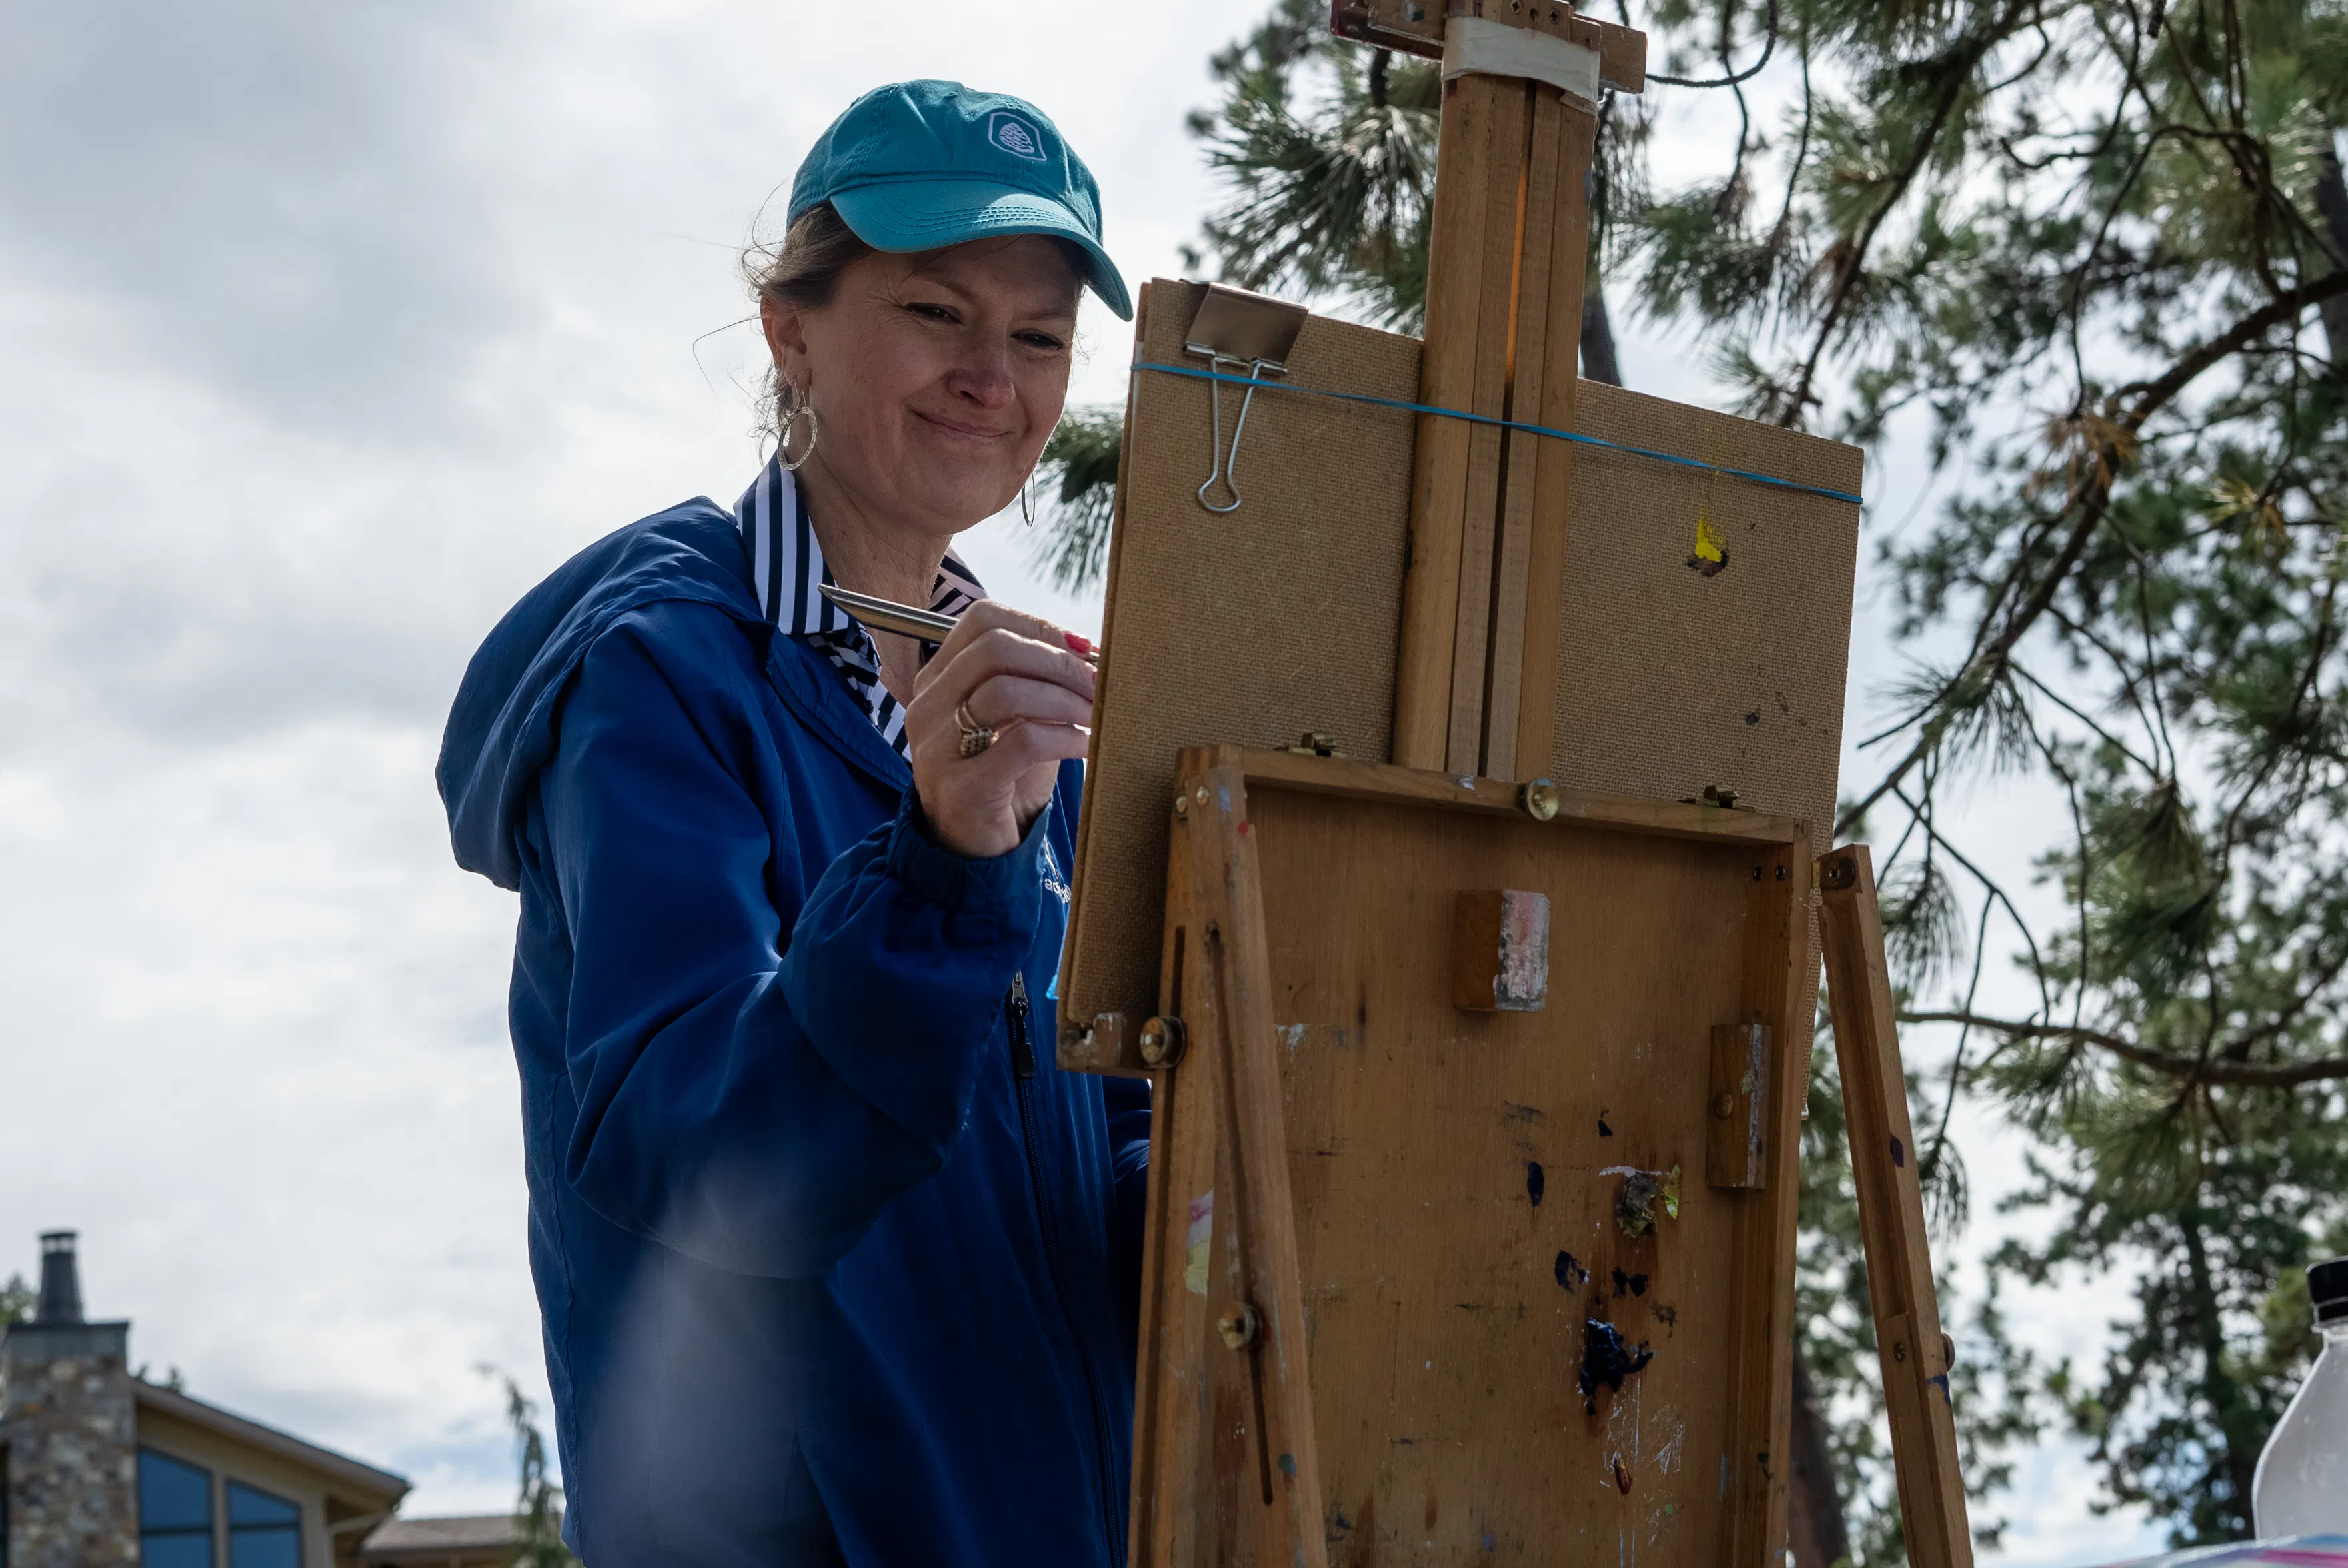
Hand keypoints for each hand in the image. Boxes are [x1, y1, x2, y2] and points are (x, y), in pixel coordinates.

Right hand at [904, 601, 1095, 858]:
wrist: (977, 850)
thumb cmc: (1004, 777)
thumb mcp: (1017, 718)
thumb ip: (1038, 681)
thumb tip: (1089, 649)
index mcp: (938, 679)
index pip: (982, 620)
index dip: (1039, 625)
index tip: (1081, 648)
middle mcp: (928, 706)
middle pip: (995, 647)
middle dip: (1059, 661)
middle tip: (1098, 682)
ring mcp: (937, 747)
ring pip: (1006, 690)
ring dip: (1066, 699)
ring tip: (1096, 715)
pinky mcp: (962, 787)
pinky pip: (1023, 741)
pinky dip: (1066, 737)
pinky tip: (1086, 745)